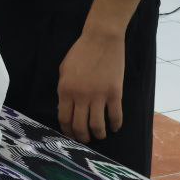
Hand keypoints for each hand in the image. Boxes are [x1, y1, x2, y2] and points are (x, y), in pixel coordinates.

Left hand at [57, 29, 124, 143]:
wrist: (101, 40)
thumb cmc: (80, 52)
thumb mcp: (64, 70)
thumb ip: (64, 89)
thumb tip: (66, 107)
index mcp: (65, 90)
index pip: (64, 118)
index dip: (68, 131)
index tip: (71, 135)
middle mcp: (80, 97)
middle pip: (80, 127)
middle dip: (82, 137)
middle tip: (86, 139)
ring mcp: (99, 96)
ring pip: (98, 126)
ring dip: (99, 135)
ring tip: (100, 135)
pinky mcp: (115, 94)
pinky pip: (116, 116)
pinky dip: (115, 125)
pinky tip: (114, 127)